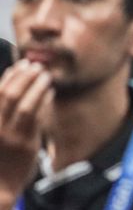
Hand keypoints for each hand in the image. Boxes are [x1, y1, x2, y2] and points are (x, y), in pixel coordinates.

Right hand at [0, 60, 53, 205]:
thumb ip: (1, 111)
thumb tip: (9, 86)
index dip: (10, 75)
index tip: (21, 64)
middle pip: (11, 95)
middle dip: (25, 77)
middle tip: (37, 66)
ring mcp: (12, 136)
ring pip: (27, 105)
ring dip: (37, 87)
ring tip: (46, 76)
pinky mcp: (28, 145)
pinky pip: (38, 118)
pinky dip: (44, 102)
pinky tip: (50, 92)